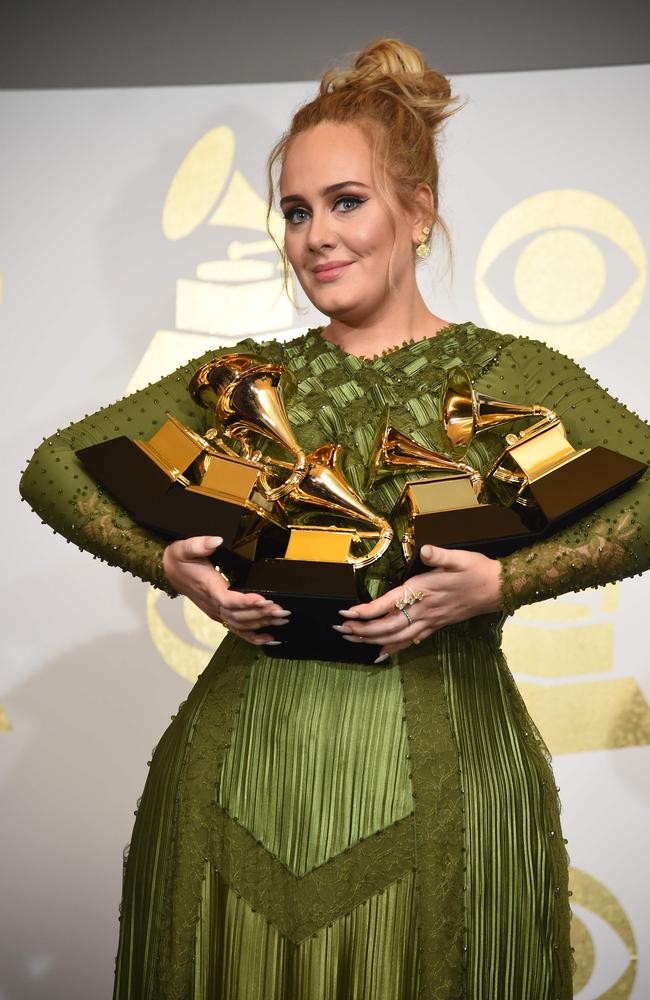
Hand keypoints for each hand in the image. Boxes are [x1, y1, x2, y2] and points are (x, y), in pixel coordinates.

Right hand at [162, 536, 289, 645]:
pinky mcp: (220, 615)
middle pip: (239, 616)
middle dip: (262, 615)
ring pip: (241, 625)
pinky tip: (269, 639)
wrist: (170, 573)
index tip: (264, 599)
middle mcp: (213, 604)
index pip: (228, 600)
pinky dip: (253, 637)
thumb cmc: (180, 560)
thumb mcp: (185, 548)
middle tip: (282, 611)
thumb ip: (200, 544)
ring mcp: (217, 612)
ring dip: (262, 624)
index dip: (246, 602)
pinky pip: (237, 630)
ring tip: (282, 620)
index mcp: (209, 588)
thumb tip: (215, 541)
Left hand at [333, 544, 502, 661]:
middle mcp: (424, 610)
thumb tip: (426, 549)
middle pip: (386, 626)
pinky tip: (380, 655)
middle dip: (361, 629)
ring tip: (350, 639)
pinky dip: (393, 649)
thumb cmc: (477, 570)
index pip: (388, 605)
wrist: (498, 588)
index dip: (366, 611)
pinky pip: (410, 641)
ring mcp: (429, 621)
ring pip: (395, 637)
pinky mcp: (435, 626)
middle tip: (339, 628)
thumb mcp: (459, 558)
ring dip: (371, 639)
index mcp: (423, 591)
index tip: (346, 611)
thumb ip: (440, 555)